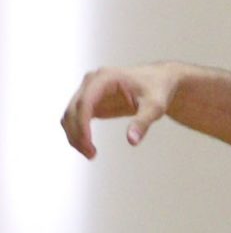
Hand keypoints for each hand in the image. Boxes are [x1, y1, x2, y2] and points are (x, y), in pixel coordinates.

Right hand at [60, 61, 178, 158]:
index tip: (87, 143)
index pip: (85, 102)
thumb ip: (143, 123)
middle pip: (73, 109)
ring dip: (74, 135)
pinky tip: (89, 148)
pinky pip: (77, 118)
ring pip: (70, 115)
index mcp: (105, 77)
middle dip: (77, 133)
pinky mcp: (91, 101)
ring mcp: (89, 90)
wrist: (159, 81)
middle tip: (91, 155)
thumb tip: (131, 141)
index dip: (82, 124)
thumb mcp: (155, 106)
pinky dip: (78, 133)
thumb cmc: (158, 89)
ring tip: (91, 154)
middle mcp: (92, 81)